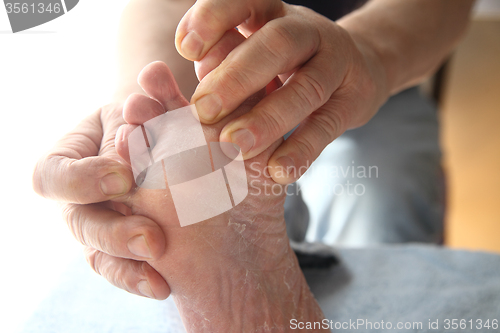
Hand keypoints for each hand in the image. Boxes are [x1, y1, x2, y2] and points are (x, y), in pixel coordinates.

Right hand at [32, 103, 169, 299]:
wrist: (150, 137)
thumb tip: (135, 128)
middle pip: (81, 225)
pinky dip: (139, 279)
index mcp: (63, 163)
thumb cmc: (136, 119)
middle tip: (151, 239)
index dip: (85, 180)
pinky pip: (121, 271)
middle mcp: (75, 202)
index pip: (56, 177)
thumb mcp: (132, 111)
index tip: (123, 177)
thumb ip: (134, 119)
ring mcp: (94, 229)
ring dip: (128, 267)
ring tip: (158, 277)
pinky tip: (161, 286)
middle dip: (116, 234)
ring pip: (99, 256)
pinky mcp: (116, 250)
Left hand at [175, 0, 388, 183]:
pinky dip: (302, 150)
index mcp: (274, 13)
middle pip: (277, 44)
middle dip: (237, 77)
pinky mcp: (354, 99)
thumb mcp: (257, 50)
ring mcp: (337, 64)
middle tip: (203, 110)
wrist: (358, 68)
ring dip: (268, 118)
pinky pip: (328, 125)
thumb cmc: (289, 62)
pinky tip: (278, 171)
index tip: (186, 49)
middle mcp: (307, 31)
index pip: (244, 2)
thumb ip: (227, 55)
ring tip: (234, 146)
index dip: (214, 19)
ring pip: (306, 88)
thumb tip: (199, 64)